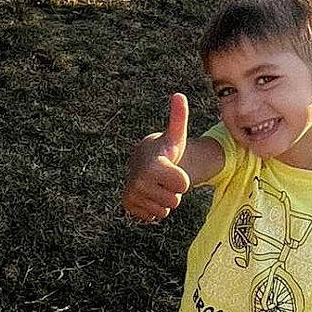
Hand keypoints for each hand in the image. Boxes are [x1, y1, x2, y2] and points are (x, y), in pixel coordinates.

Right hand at [122, 93, 190, 222]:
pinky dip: (154, 208)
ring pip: (164, 210)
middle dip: (173, 191)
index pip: (184, 185)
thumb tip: (179, 95)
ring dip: (164, 200)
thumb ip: (179, 118)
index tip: (172, 167)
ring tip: (157, 184)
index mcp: (152, 166)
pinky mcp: (128, 206)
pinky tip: (149, 194)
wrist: (144, 162)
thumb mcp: (175, 136)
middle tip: (164, 177)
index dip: (182, 178)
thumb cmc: (165, 150)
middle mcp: (138, 181)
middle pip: (174, 200)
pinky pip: (153, 216)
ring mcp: (132, 195)